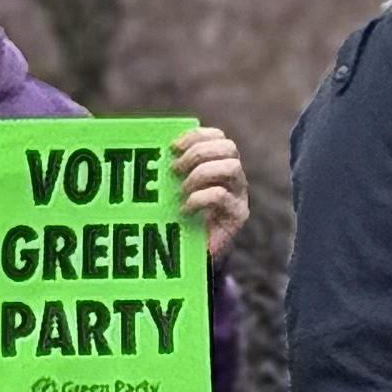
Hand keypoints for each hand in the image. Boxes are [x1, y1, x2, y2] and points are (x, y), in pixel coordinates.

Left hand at [173, 126, 249, 260]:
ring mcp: (240, 195)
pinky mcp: (238, 215)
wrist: (194, 255)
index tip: (173, 146)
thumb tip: (152, 149)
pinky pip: (222, 195)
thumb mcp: (176, 189)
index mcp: (220, 165)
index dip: (197, 136)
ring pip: (232, 167)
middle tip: (175, 168)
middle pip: (229, 148)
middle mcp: (235, 177)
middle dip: (199, 153)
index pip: (219, 137)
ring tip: (182, 188)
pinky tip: (185, 207)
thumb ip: (174, 170)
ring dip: (202, 173)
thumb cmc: (181, 218)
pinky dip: (199, 198)